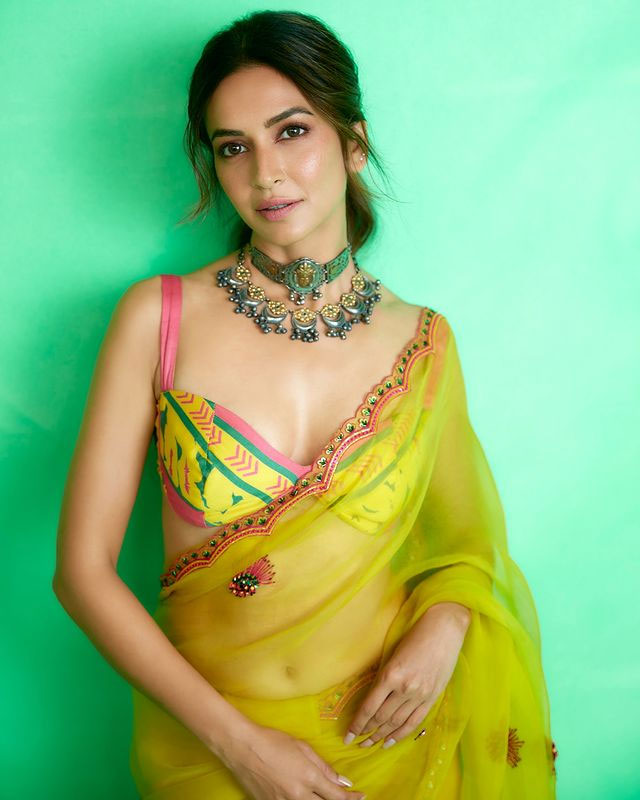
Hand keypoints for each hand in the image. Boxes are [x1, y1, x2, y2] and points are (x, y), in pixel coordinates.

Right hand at [222, 721, 366, 799]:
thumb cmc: (273, 741)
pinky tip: (303, 795)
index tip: (361, 796)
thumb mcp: (302, 747)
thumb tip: (341, 781)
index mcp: (308, 778)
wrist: (243, 747)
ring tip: (323, 795)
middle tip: (344, 797)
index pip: (336, 796)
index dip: (352, 799)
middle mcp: (298, 795)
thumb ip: (323, 766)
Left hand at [343, 602, 470, 748]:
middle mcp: (404, 688)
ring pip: (396, 722)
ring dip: (381, 735)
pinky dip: (400, 734)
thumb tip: (373, 698)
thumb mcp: (393, 655)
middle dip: (366, 732)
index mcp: (390, 674)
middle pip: (381, 717)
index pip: (369, 707)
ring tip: (370, 744)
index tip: (348, 734)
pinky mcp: (431, 698)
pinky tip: (390, 742)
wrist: (443, 630)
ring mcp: (419, 695)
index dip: (357, 723)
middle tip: (356, 741)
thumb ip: (384, 677)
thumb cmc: (414, 636)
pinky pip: (413, 722)